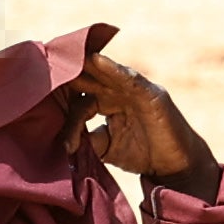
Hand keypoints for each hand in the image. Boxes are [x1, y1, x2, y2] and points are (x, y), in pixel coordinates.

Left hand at [74, 50, 214, 181]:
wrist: (174, 167)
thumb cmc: (142, 155)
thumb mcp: (108, 149)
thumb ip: (89, 140)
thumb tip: (65, 141)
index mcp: (106, 103)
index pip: (80, 100)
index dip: (69, 116)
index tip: (63, 140)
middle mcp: (118, 93)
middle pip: (90, 77)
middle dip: (71, 72)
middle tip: (48, 64)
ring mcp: (135, 91)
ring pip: (107, 73)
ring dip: (88, 62)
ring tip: (69, 55)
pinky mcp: (150, 94)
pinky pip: (130, 78)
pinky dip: (114, 69)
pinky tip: (98, 60)